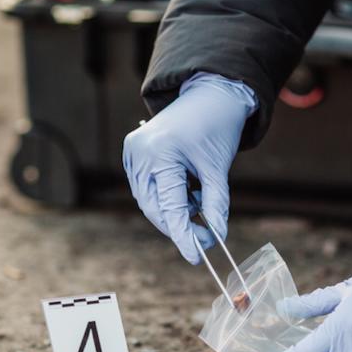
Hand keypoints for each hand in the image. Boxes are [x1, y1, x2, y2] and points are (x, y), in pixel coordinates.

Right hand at [123, 73, 255, 263]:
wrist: (208, 95)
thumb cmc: (215, 128)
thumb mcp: (218, 168)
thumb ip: (217, 203)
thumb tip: (218, 235)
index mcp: (160, 153)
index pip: (170, 207)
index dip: (184, 235)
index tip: (197, 257)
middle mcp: (139, 153)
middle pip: (155, 207)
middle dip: (179, 225)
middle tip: (205, 236)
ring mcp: (133, 152)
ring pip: (150, 201)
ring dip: (174, 211)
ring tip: (199, 201)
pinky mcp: (134, 153)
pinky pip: (148, 188)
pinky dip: (168, 197)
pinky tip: (188, 191)